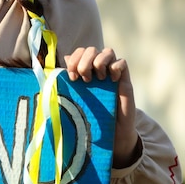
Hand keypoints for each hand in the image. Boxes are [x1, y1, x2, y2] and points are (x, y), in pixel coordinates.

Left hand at [64, 47, 139, 167]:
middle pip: (92, 49)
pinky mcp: (125, 81)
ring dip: (99, 62)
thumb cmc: (91, 118)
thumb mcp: (76, 100)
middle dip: (84, 61)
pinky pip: (122, 63)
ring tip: (97, 79)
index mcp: (85, 72)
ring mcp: (112, 74)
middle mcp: (98, 70)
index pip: (80, 52)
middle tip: (83, 78)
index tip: (71, 77)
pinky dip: (115, 68)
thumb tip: (59, 63)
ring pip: (108, 51)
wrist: (111, 134)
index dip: (74, 59)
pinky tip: (111, 81)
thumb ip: (68, 83)